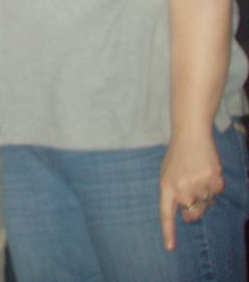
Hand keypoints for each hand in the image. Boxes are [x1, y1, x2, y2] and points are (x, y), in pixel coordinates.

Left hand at [159, 131, 223, 249]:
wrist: (191, 135)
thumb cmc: (178, 156)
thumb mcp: (168, 174)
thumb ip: (174, 194)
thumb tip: (188, 215)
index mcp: (166, 186)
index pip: (166, 214)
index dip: (168, 232)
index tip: (170, 248)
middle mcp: (181, 188)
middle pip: (192, 214)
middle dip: (193, 210)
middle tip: (192, 191)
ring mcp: (198, 185)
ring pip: (207, 203)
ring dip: (205, 195)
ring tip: (197, 175)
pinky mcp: (214, 180)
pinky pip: (217, 193)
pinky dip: (214, 187)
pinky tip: (207, 172)